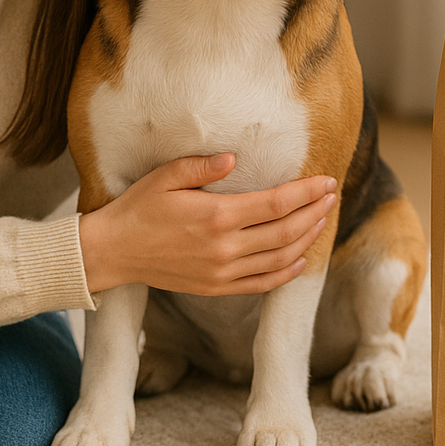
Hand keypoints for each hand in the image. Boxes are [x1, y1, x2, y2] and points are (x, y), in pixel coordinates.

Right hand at [77, 153, 336, 295]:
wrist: (112, 252)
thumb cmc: (138, 208)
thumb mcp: (166, 177)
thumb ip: (202, 166)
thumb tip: (235, 157)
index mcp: (216, 216)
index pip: (276, 204)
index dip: (306, 192)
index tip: (326, 181)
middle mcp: (225, 248)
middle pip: (285, 231)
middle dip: (314, 211)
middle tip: (332, 195)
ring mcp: (222, 272)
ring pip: (279, 258)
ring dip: (306, 238)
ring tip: (321, 219)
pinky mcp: (216, 288)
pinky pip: (261, 283)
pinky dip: (286, 272)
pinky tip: (299, 258)